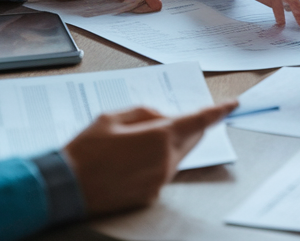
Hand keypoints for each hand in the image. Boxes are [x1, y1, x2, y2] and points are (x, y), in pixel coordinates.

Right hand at [64, 100, 237, 215]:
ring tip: (134, 142)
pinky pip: (163, 171)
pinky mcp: (151, 195)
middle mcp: (165, 160)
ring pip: (177, 155)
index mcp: (158, 136)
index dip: (217, 111)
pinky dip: (155, 161)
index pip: (198, 121)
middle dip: (186, 126)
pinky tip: (130, 160)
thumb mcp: (112, 117)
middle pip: (190, 139)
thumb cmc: (86, 150)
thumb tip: (162, 116)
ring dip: (168, 144)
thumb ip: (144, 112)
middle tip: (161, 121)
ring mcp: (160, 180)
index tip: (232, 105)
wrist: (67, 186)